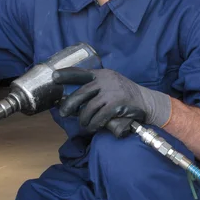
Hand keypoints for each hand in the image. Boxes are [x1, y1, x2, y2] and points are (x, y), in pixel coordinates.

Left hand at [53, 67, 171, 137]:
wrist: (146, 102)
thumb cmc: (125, 95)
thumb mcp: (111, 84)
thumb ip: (96, 87)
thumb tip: (75, 99)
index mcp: (102, 74)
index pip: (81, 72)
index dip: (66, 75)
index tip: (54, 77)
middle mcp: (106, 80)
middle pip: (81, 92)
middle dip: (70, 104)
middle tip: (63, 113)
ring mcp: (111, 92)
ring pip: (89, 108)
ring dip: (83, 119)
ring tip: (84, 124)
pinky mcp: (116, 104)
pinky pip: (99, 117)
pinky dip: (94, 124)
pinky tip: (92, 127)